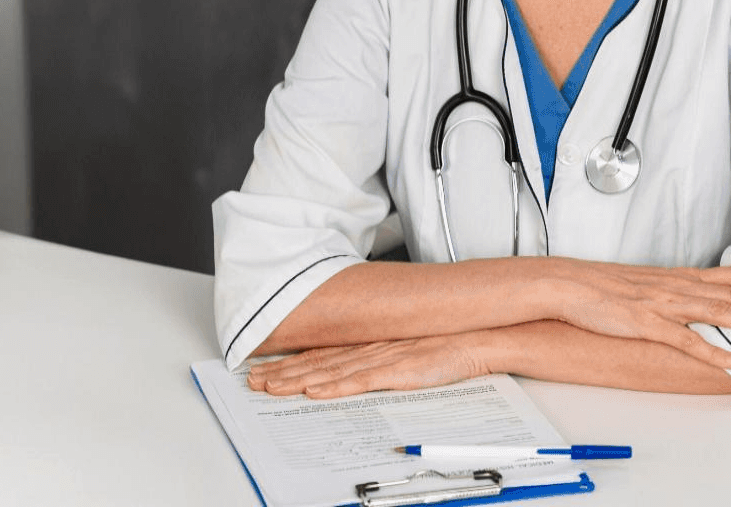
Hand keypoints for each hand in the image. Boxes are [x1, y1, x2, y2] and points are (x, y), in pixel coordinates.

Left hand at [246, 334, 491, 399]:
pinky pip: (361, 380)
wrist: (478, 339)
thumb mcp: (406, 349)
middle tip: (252, 380)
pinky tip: (316, 391)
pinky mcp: (399, 371)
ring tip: (270, 387)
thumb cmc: (447, 346)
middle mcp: (371, 348)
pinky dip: (336, 386)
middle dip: (282, 372)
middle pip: (318, 362)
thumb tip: (353, 370)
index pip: (322, 353)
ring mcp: (383, 358)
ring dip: (298, 380)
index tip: (265, 366)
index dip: (291, 361)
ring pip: (331, 371)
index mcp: (371, 344)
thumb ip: (379, 357)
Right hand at [541, 261, 730, 369]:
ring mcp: (664, 304)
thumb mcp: (648, 284)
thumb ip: (676, 291)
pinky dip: (710, 349)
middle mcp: (678, 287)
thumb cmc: (605, 287)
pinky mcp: (647, 323)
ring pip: (717, 312)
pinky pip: (684, 339)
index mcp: (680, 277)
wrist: (568, 284)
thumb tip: (700, 299)